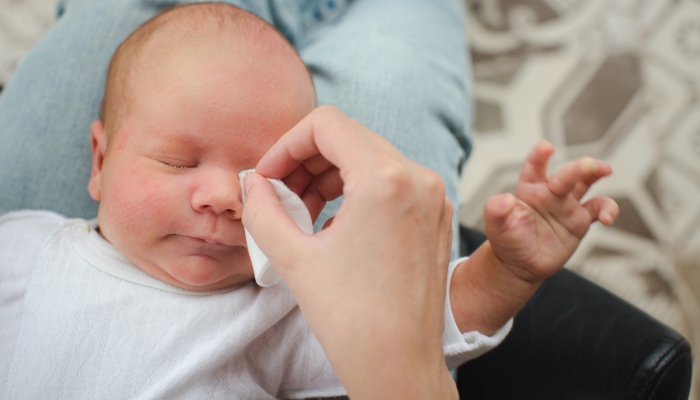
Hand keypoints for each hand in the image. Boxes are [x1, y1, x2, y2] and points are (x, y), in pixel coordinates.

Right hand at [242, 106, 457, 399]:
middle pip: (349, 138)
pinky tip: (333, 222)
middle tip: (279, 195)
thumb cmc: (353, 320)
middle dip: (305, 161)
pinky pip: (391, 181)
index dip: (286, 144)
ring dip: (329, 175)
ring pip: (370, 157)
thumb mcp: (293, 258)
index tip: (268, 175)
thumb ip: (262, 209)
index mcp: (386, 180)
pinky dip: (356, 189)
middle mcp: (418, 179)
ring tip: (301, 212)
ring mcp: (433, 197)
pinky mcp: (436, 215)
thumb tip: (253, 183)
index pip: (327, 124)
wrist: (399, 366)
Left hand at [485, 141, 618, 281]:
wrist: (520, 264)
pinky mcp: (580, 220)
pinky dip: (608, 209)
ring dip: (596, 173)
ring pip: (586, 182)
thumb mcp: (495, 227)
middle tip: (589, 165)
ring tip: (605, 170)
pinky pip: (598, 209)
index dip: (539, 156)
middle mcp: (550, 192)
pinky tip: (608, 218)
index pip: (534, 167)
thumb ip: (495, 210)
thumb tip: (504, 199)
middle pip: (566, 174)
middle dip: (578, 167)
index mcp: (528, 189)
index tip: (546, 147)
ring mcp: (567, 204)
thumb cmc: (506, 240)